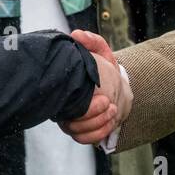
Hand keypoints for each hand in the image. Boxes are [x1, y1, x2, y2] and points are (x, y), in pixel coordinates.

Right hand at [60, 30, 131, 144]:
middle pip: (68, 123)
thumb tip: (77, 34)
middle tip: (108, 104)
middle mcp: (64, 109)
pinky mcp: (83, 131)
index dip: (78, 104)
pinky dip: (99, 133)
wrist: (117, 87)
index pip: (57, 101)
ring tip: (113, 110)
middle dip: (91, 117)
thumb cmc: (104, 69)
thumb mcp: (101, 53)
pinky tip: (111, 121)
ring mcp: (72, 121)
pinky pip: (85, 139)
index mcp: (64, 91)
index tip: (102, 97)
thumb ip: (93, 42)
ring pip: (77, 133)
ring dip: (98, 124)